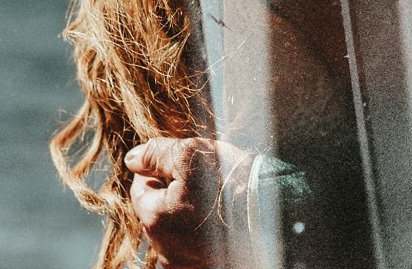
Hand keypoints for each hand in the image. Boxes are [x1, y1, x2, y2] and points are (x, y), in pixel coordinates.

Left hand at [124, 135, 254, 268]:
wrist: (278, 217)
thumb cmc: (234, 184)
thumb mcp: (193, 154)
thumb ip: (157, 154)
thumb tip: (133, 158)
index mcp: (156, 219)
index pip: (141, 188)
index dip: (159, 169)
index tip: (182, 163)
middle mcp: (166, 249)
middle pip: (159, 211)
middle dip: (174, 193)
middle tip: (203, 179)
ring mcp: (187, 263)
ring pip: (178, 230)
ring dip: (189, 214)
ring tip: (217, 200)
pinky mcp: (207, 266)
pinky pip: (196, 245)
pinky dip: (205, 232)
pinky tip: (224, 220)